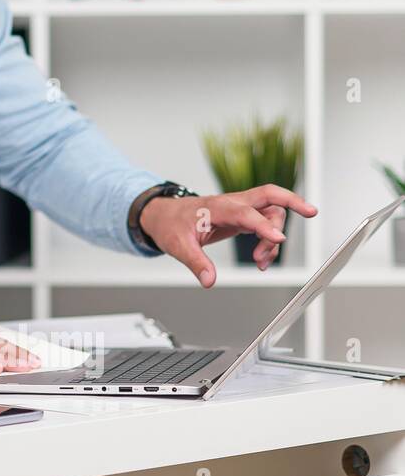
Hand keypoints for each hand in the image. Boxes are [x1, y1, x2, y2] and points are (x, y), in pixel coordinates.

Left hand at [139, 183, 317, 286]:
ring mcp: (239, 209)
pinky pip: (264, 224)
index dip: (264, 226)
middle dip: (292, 201)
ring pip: (270, 214)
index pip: (246, 213)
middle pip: (269, 195)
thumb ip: (196, 263)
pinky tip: (262, 259)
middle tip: (312, 212)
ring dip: (272, 238)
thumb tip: (209, 281)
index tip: (280, 239)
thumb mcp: (178, 246)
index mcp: (217, 207)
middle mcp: (232, 204)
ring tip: (261, 261)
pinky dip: (268, 241)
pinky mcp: (241, 217)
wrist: (163, 216)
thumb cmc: (171, 225)